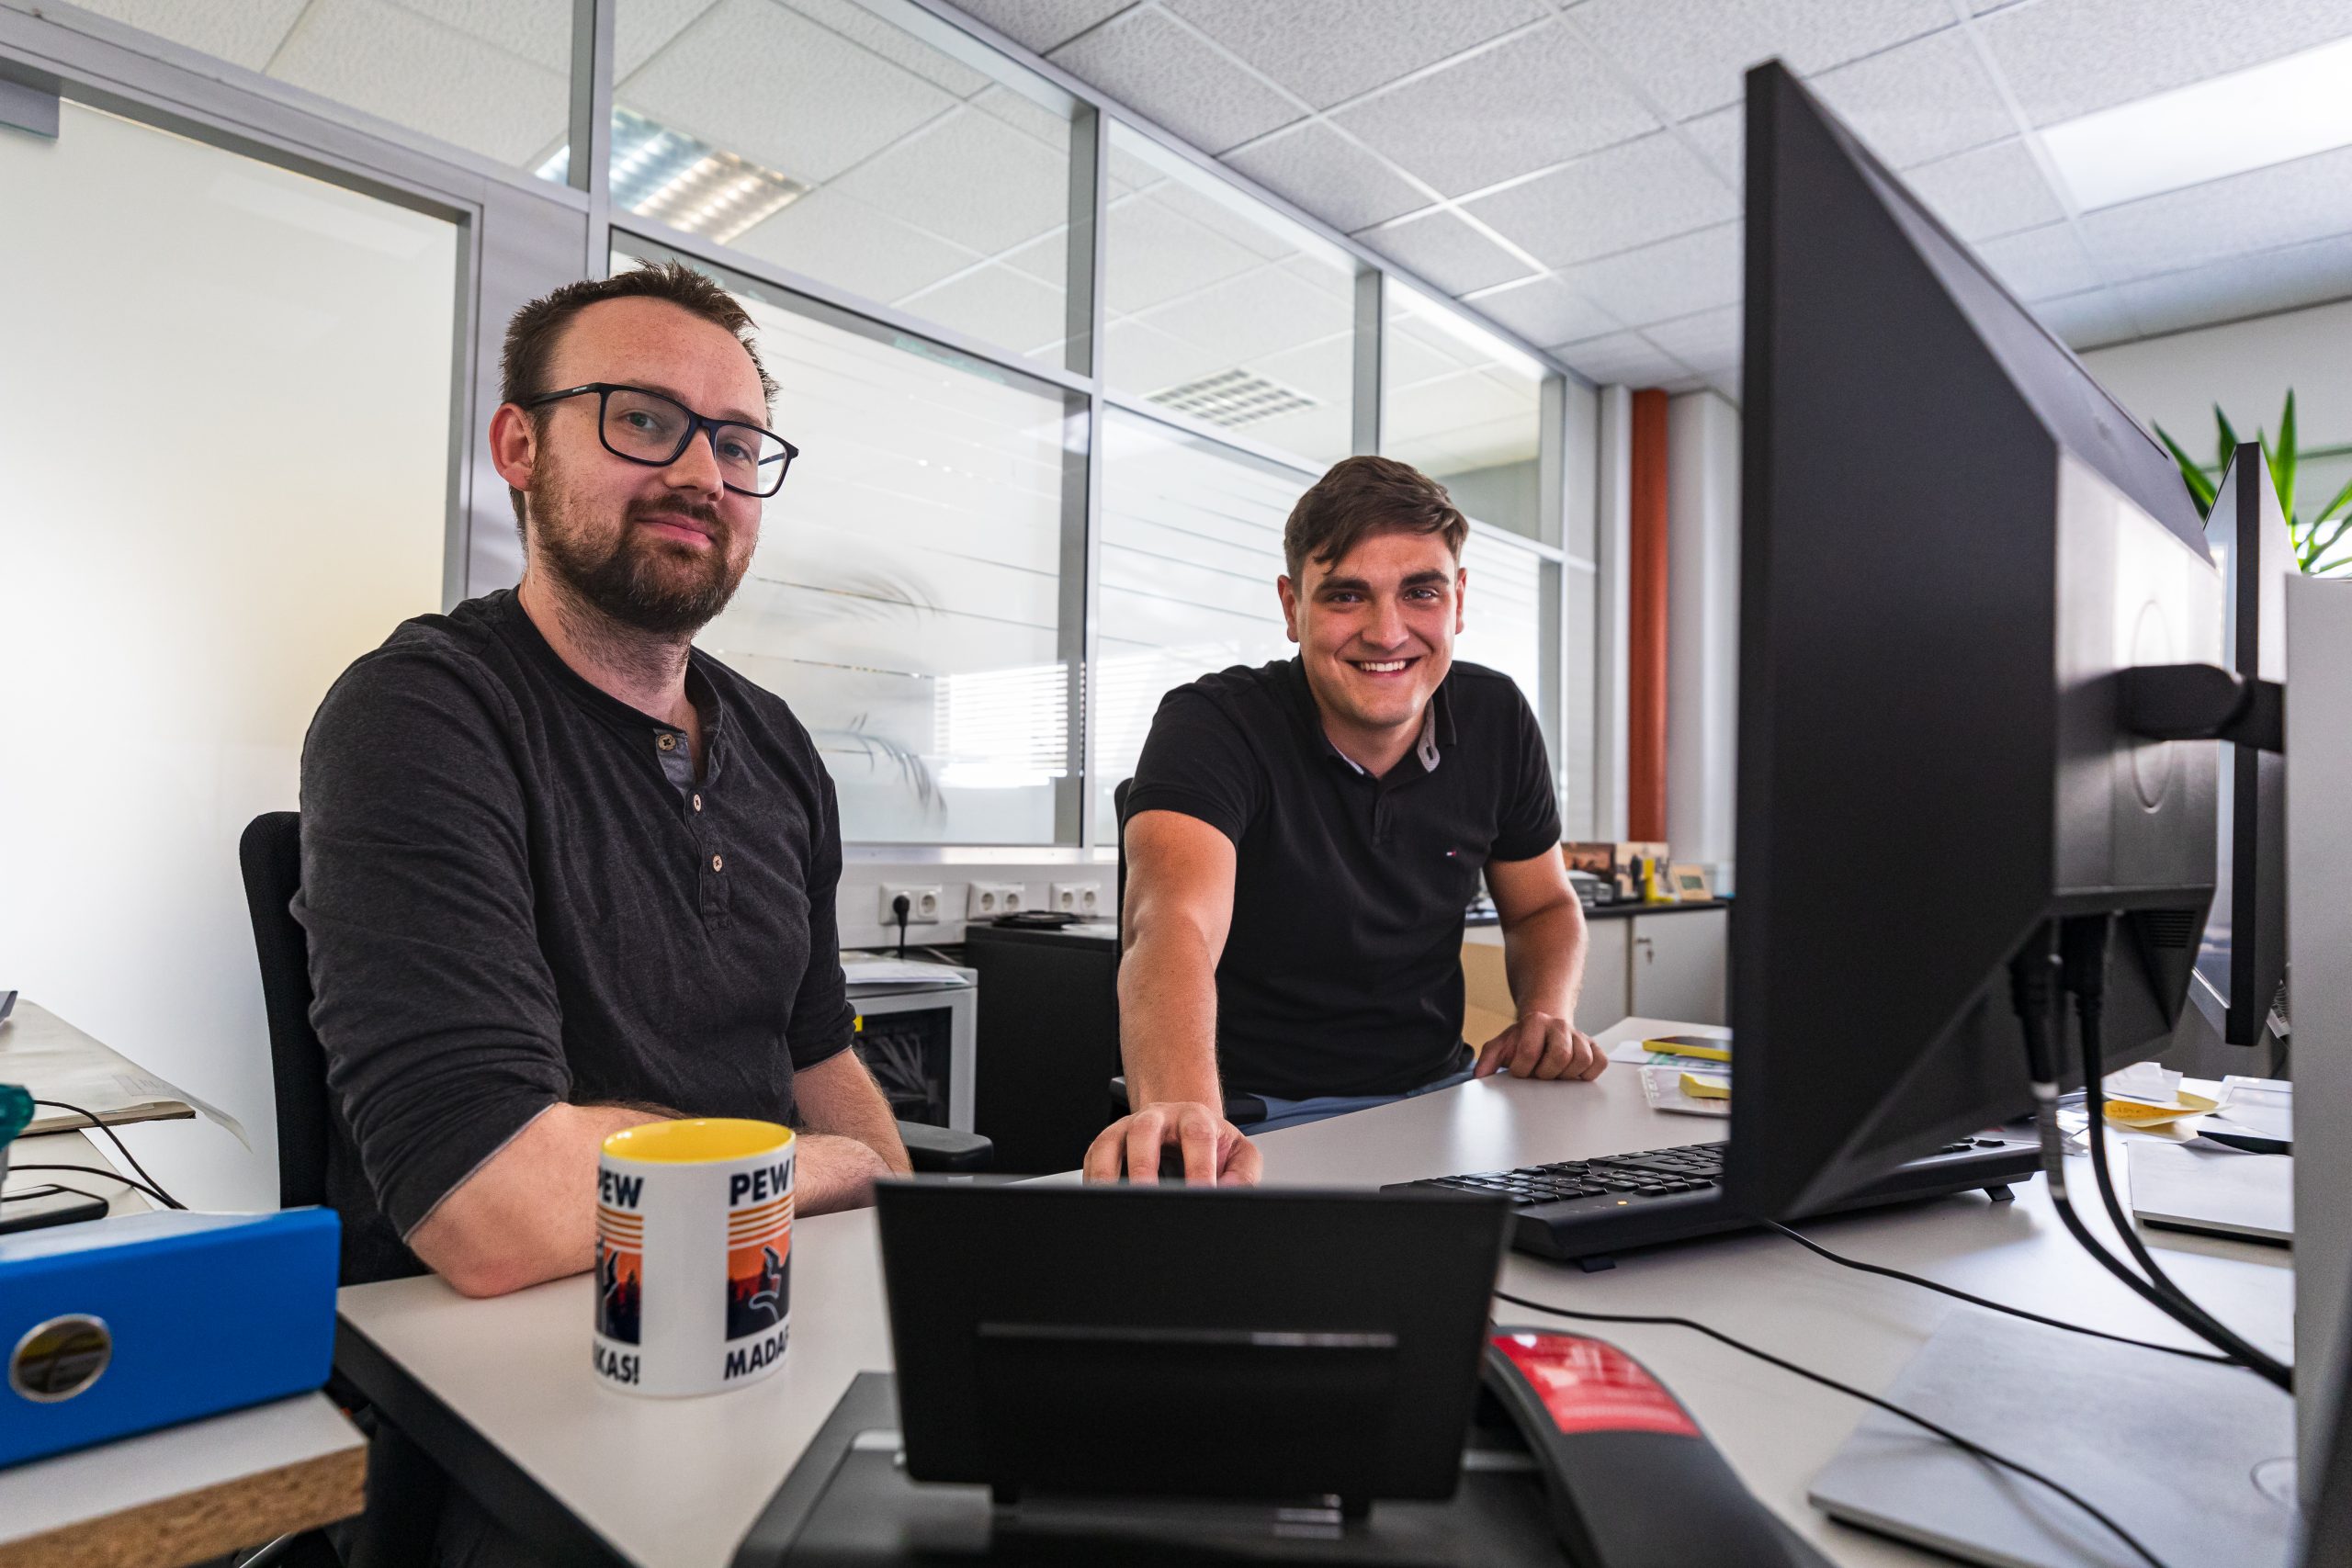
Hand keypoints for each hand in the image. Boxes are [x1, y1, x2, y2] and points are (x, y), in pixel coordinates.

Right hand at [1083, 1101, 1261, 1185]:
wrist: (1185, 1126)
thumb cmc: (1212, 1146)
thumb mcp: (1239, 1154)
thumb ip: (1242, 1174)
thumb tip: (1228, 1194)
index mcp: (1195, 1117)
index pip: (1197, 1137)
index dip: (1198, 1166)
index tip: (1202, 1195)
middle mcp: (1158, 1117)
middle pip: (1145, 1131)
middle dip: (1144, 1166)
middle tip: (1149, 1198)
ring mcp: (1128, 1127)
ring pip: (1110, 1142)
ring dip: (1109, 1173)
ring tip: (1113, 1202)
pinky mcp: (1107, 1143)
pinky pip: (1092, 1158)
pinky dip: (1093, 1180)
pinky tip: (1099, 1201)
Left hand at [1474, 1012, 1605, 1080]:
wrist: (1544, 1027)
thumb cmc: (1523, 1040)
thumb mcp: (1501, 1046)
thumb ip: (1488, 1059)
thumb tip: (1480, 1078)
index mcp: (1535, 1021)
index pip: (1530, 1051)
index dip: (1523, 1069)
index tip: (1520, 1071)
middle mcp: (1560, 1025)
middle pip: (1561, 1056)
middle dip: (1547, 1073)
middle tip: (1540, 1074)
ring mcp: (1579, 1036)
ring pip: (1582, 1060)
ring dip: (1566, 1074)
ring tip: (1555, 1074)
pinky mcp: (1594, 1047)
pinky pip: (1600, 1062)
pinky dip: (1588, 1073)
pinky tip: (1573, 1073)